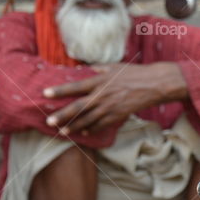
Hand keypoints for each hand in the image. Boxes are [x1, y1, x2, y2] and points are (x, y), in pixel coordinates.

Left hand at [44, 62, 186, 134]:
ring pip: (88, 120)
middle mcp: (102, 96)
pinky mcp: (118, 115)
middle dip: (62, 115)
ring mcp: (110, 107)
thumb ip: (97, 69)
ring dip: (73, 126)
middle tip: (48, 121)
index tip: (45, 93)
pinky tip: (83, 132)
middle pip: (78, 108)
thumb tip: (84, 70)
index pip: (75, 87)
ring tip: (61, 131)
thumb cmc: (134, 73)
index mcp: (100, 81)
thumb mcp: (114, 66)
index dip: (60, 90)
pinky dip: (91, 129)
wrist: (154, 84)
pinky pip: (101, 125)